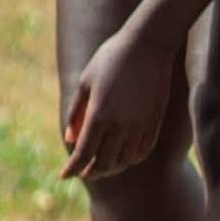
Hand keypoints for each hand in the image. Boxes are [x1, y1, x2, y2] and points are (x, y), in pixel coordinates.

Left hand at [61, 27, 175, 180]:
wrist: (149, 45)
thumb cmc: (111, 58)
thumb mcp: (85, 82)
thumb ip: (76, 113)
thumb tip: (70, 140)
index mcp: (99, 115)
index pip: (84, 154)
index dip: (73, 168)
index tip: (64, 176)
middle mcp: (121, 126)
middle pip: (104, 163)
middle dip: (91, 172)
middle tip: (83, 172)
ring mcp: (141, 125)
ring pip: (124, 161)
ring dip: (111, 167)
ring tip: (101, 166)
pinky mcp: (155, 122)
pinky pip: (142, 151)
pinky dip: (130, 159)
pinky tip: (123, 156)